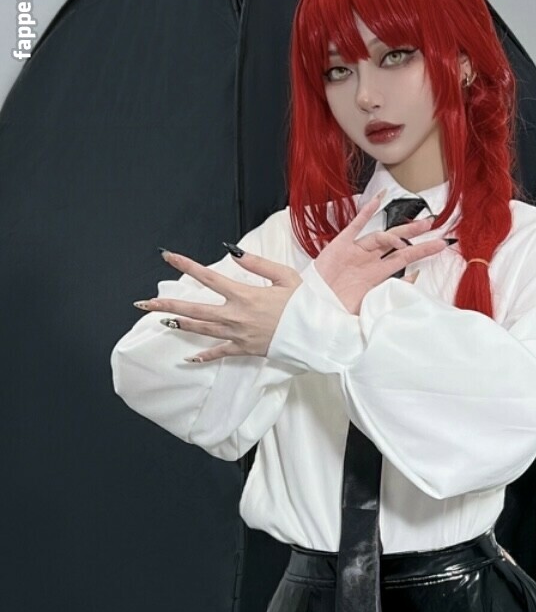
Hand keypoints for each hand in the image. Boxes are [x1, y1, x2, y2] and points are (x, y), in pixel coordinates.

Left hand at [136, 247, 302, 362]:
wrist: (315, 335)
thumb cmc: (302, 305)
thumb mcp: (284, 276)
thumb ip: (256, 263)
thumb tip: (231, 253)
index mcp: (244, 294)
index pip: (206, 277)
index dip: (184, 264)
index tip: (166, 256)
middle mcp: (235, 315)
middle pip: (193, 309)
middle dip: (166, 305)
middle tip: (144, 303)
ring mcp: (238, 334)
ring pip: (201, 330)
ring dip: (179, 325)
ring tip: (160, 321)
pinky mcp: (245, 349)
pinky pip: (220, 353)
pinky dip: (204, 356)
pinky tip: (188, 358)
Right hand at [310, 192, 451, 313]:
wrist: (315, 306)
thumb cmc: (338, 309)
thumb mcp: (370, 305)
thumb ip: (392, 293)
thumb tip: (415, 279)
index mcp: (377, 275)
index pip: (405, 259)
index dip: (422, 251)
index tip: (441, 245)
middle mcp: (369, 260)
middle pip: (397, 244)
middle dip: (415, 234)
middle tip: (433, 226)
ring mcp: (356, 251)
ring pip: (381, 236)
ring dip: (399, 231)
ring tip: (418, 227)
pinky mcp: (341, 245)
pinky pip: (355, 226)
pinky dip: (366, 212)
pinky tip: (378, 200)